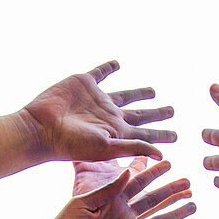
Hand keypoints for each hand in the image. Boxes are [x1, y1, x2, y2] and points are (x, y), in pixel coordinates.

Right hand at [21, 61, 175, 162]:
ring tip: (153, 91)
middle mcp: (110, 116)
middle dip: (157, 113)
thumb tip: (162, 154)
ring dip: (140, 93)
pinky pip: (101, 72)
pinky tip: (117, 63)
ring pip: (126, 95)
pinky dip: (109, 67)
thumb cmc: (72, 143)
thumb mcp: (106, 148)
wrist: (42, 126)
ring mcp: (98, 100)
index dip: (162, 135)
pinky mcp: (84, 83)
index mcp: (118, 132)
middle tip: (172, 110)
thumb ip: (134, 147)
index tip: (177, 137)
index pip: (147, 134)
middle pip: (141, 114)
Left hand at [33, 159, 193, 218]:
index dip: (153, 172)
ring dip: (175, 214)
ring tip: (192, 205)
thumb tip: (128, 171)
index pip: (137, 183)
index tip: (168, 161)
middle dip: (171, 191)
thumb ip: (107, 190)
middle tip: (188, 182)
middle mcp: (123, 216)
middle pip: (153, 201)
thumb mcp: (82, 204)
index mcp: (112, 200)